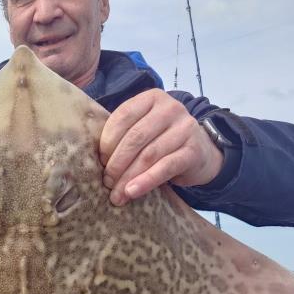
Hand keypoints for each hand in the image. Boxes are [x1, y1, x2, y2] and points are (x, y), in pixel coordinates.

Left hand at [99, 89, 223, 205]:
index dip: (107, 141)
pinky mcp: (193, 151)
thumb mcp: (145, 129)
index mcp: (152, 98)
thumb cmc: (162, 140)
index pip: (123, 116)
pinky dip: (146, 181)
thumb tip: (92, 157)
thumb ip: (124, 134)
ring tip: (117, 195)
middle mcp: (170, 108)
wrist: (201, 151)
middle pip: (135, 137)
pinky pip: (166, 167)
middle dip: (116, 163)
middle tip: (106, 182)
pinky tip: (132, 192)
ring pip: (149, 154)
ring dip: (128, 177)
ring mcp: (185, 128)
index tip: (99, 161)